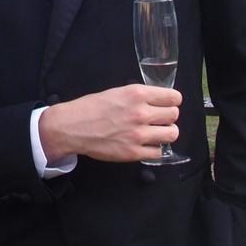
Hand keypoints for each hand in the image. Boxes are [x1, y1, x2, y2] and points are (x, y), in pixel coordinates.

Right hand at [37, 84, 181, 163]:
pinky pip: (158, 152)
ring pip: (172, 134)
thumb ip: (138, 97)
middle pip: (174, 115)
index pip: (174, 97)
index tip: (168, 104)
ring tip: (156, 133)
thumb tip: (156, 102)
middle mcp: (141, 113)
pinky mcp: (134, 152)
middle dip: (168, 117)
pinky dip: (154, 149)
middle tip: (159, 119)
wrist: (72, 127)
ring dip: (166, 133)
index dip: (172, 101)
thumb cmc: (91, 107)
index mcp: (137, 94)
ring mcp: (139, 134)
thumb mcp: (117, 92)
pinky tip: (145, 144)